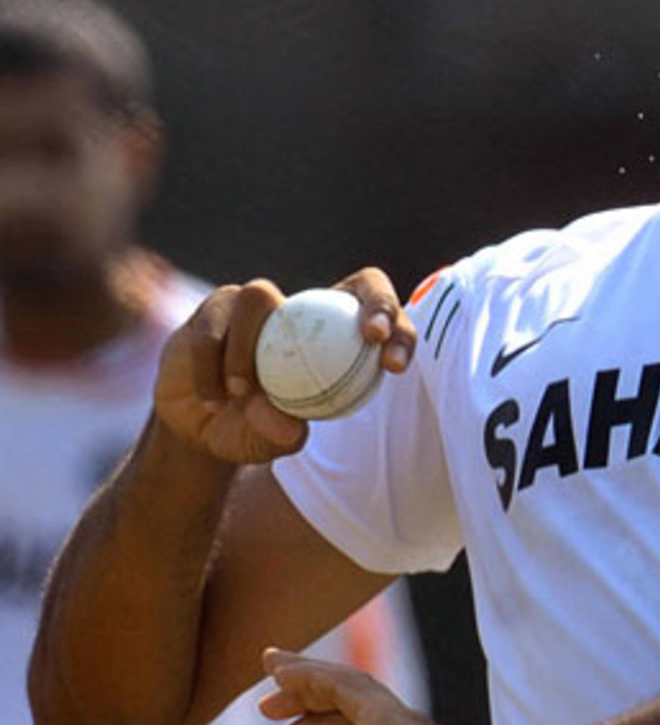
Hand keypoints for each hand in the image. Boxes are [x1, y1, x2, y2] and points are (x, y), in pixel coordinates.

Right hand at [154, 268, 416, 464]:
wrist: (194, 422)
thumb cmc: (248, 430)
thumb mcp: (266, 443)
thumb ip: (279, 435)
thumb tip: (287, 424)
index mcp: (341, 338)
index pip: (387, 321)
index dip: (400, 331)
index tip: (393, 365)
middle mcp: (313, 311)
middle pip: (368, 281)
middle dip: (381, 302)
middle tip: (373, 336)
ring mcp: (267, 303)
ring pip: (262, 299)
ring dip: (249, 350)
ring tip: (242, 393)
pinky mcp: (219, 306)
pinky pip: (216, 328)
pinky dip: (211, 367)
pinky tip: (212, 399)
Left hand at [260, 648, 513, 724]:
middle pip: (344, 701)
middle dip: (305, 695)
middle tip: (266, 701)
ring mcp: (394, 718)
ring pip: (342, 684)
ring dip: (303, 676)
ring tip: (269, 665)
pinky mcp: (385, 715)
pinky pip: (341, 686)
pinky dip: (311, 675)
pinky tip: (283, 672)